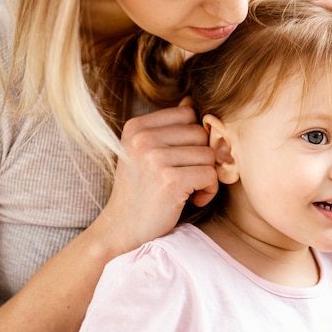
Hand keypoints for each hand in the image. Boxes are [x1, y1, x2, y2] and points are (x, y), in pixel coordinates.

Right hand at [94, 97, 217, 253]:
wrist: (120, 231)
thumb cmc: (139, 190)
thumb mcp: (144, 151)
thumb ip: (167, 126)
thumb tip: (190, 100)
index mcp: (136, 127)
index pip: (187, 113)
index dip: (193, 137)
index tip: (181, 158)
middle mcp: (143, 139)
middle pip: (200, 133)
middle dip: (201, 156)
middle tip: (187, 176)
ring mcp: (155, 159)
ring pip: (209, 154)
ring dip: (207, 175)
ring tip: (189, 189)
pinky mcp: (170, 181)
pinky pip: (210, 174)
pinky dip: (209, 190)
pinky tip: (193, 200)